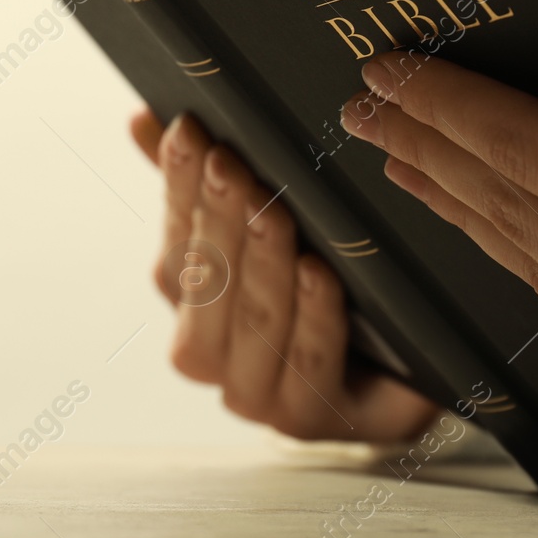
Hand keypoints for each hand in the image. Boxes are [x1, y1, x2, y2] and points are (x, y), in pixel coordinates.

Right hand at [129, 110, 436, 442]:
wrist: (394, 379)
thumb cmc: (320, 292)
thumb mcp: (264, 231)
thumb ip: (207, 184)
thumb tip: (144, 118)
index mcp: (191, 302)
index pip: (177, 237)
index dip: (180, 185)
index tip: (189, 131)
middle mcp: (211, 354)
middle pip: (207, 283)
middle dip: (219, 220)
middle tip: (231, 165)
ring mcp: (259, 394)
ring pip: (253, 323)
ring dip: (261, 264)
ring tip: (272, 211)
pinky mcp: (314, 418)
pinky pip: (310, 363)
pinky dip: (313, 315)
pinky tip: (319, 273)